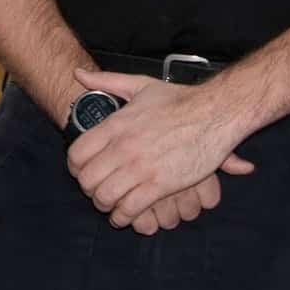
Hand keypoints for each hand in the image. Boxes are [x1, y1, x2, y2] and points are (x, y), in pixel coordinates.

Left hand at [65, 68, 255, 229]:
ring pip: (106, 196)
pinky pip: (130, 208)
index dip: (75, 167)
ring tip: (110, 206)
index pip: (77, 153)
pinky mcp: (160, 185)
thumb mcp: (139, 84)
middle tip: (96, 191)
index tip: (82, 171)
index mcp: (116, 125)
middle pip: (88, 179)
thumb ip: (106, 81)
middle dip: (89, 190)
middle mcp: (123, 147)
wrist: (214, 112)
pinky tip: (126, 215)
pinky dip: (124, 216)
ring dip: (105, 205)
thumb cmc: (179, 99)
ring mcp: (141, 167)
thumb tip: (78, 73)